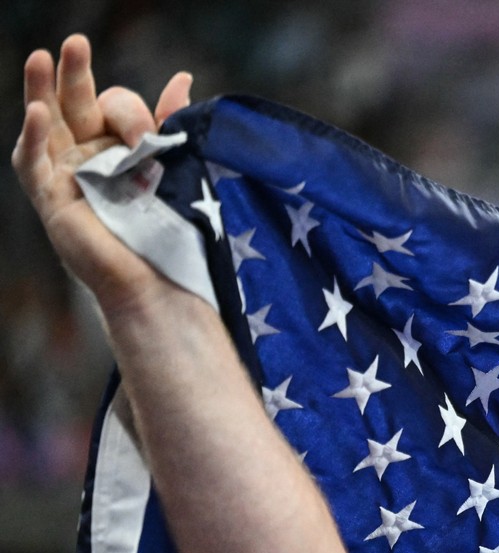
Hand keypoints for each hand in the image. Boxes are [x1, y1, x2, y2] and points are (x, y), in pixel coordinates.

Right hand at [12, 34, 191, 311]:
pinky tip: (38, 113)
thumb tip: (183, 78)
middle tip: (77, 42)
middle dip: (76, 74)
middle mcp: (92, 157)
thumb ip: (171, 125)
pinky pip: (32, 163)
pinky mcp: (51, 199)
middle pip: (76, 105)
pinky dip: (33, 137)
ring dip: (42, 90)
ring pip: (46, 124)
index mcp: (123, 147)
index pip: (116, 106)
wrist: (164, 282)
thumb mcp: (176, 167)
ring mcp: (68, 175)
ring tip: (42, 57)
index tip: (153, 130)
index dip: (133, 110)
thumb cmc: (175, 232)